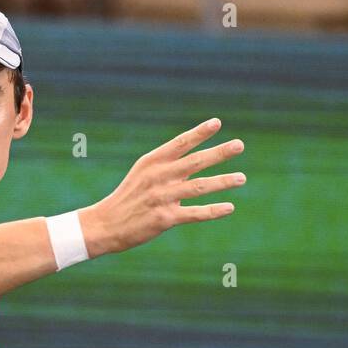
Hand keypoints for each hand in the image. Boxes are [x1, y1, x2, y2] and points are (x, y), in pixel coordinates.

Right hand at [78, 118, 244, 257]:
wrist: (105, 225)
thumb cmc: (128, 197)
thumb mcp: (143, 174)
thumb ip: (169, 166)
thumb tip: (198, 161)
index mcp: (152, 162)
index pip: (180, 143)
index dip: (199, 133)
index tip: (217, 123)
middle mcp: (158, 177)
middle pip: (195, 162)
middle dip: (219, 153)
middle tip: (240, 145)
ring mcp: (161, 198)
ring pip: (199, 187)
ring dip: (223, 182)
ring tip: (242, 178)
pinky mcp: (164, 219)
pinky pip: (194, 213)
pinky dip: (213, 211)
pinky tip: (229, 207)